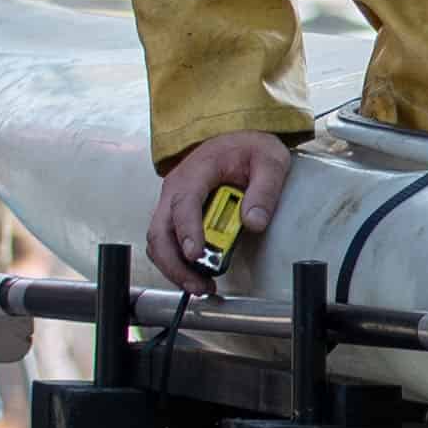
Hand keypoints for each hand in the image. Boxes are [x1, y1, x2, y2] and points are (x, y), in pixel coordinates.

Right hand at [148, 132, 295, 281]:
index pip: (183, 204)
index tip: (197, 255)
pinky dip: (176, 263)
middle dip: (175, 263)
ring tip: (200, 287)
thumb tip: (254, 222)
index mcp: (196, 172)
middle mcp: (176, 189)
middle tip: (199, 284)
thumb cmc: (248, 148)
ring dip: (174, 268)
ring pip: (158, 241)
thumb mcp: (269, 161)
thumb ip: (265, 190)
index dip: (187, 231)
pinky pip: (167, 243)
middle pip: (160, 231)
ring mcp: (172, 203)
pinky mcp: (176, 216)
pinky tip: (196, 276)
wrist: (236, 140)